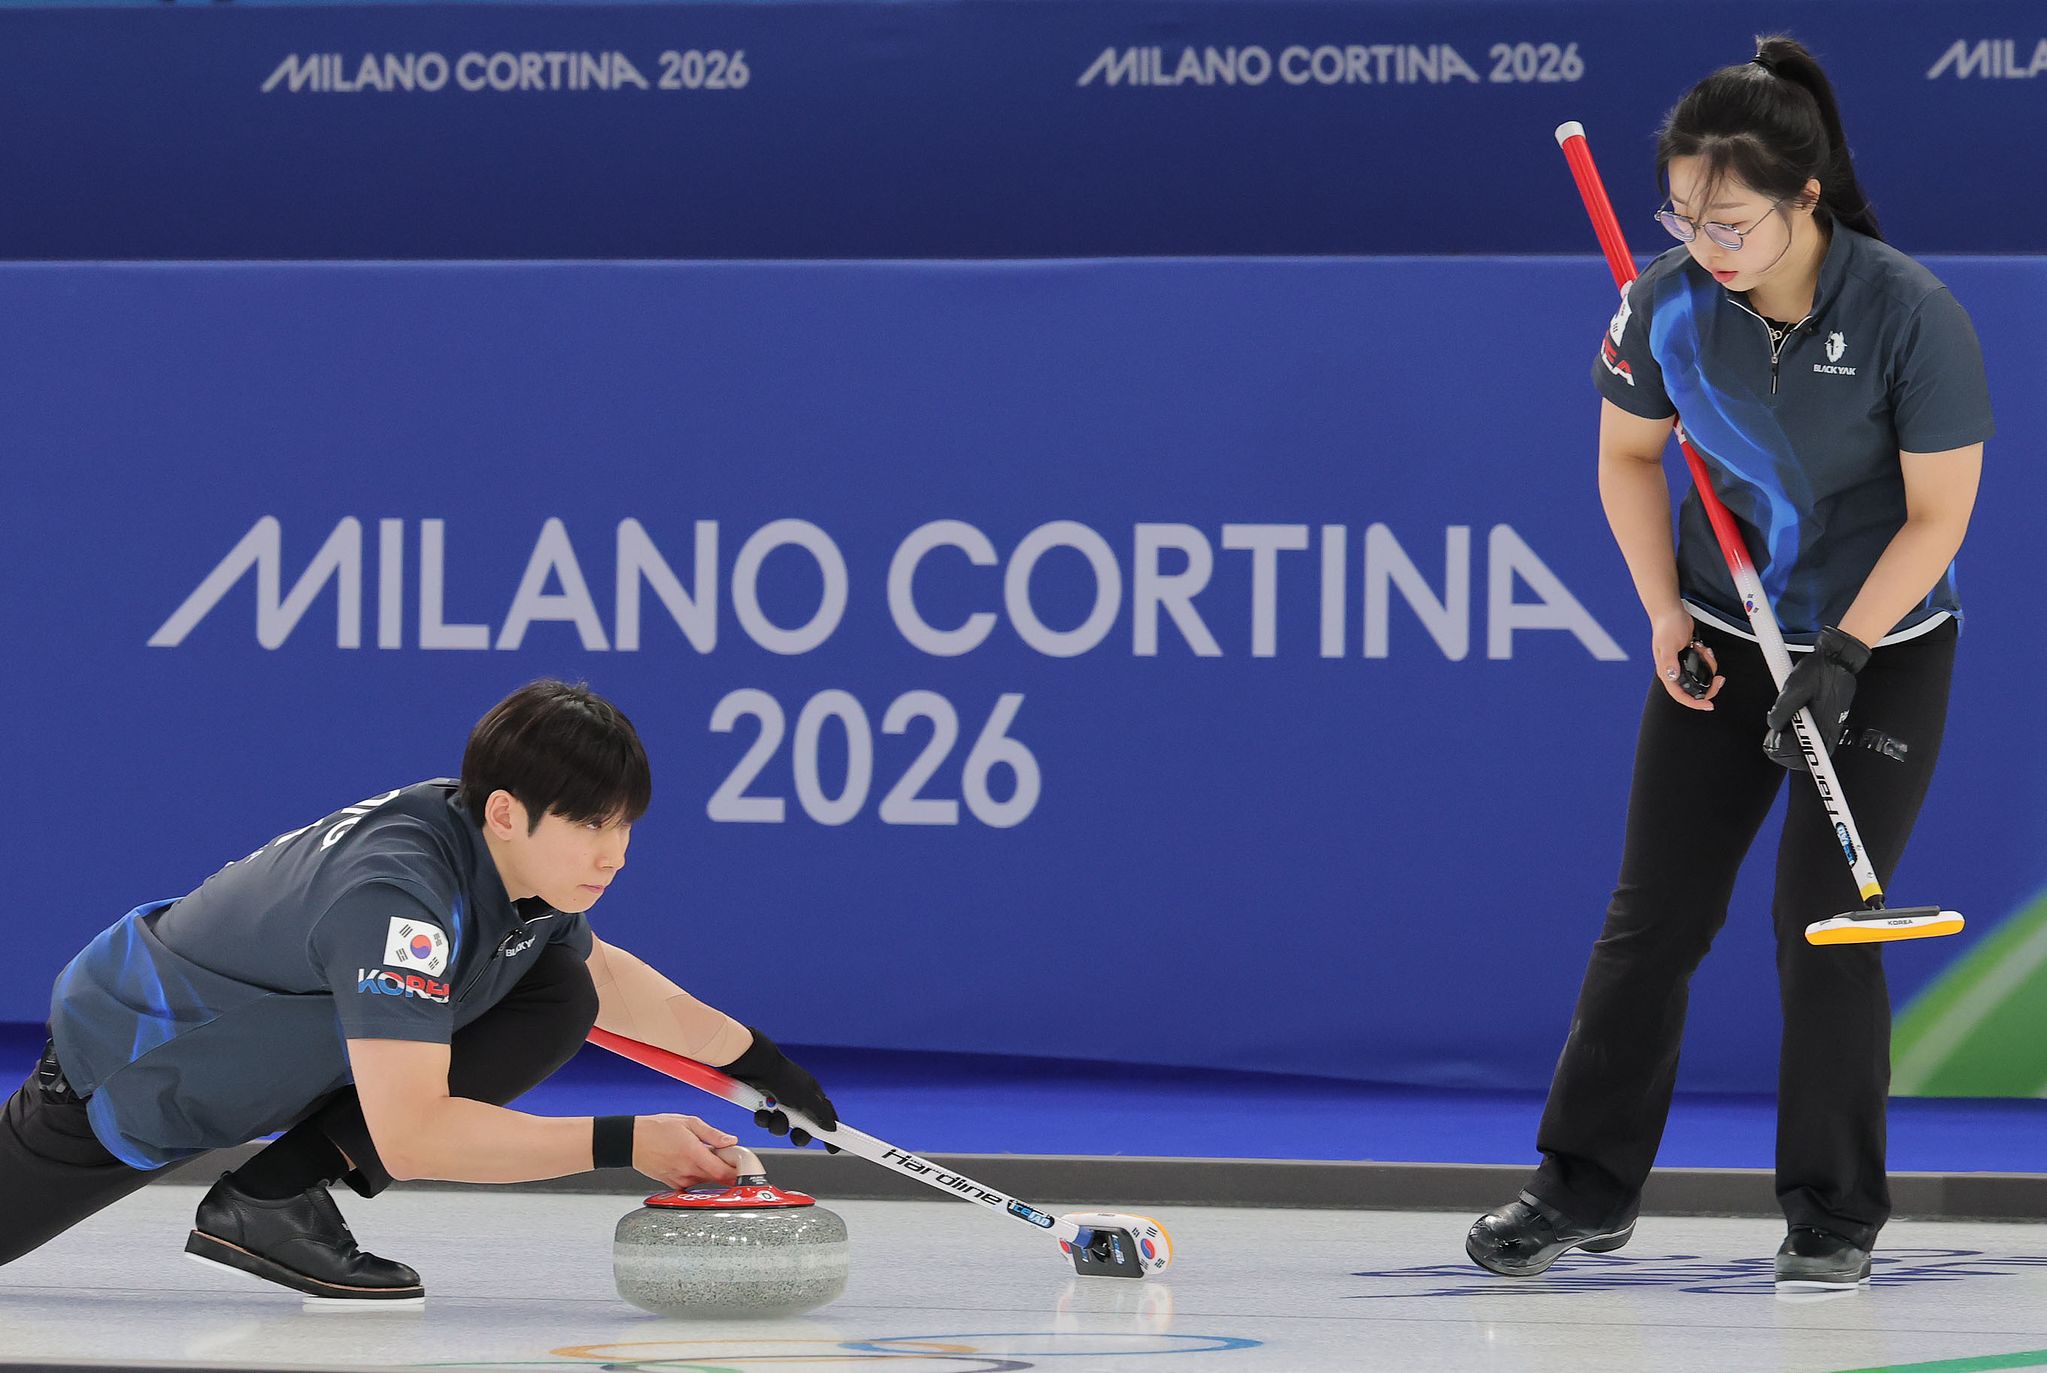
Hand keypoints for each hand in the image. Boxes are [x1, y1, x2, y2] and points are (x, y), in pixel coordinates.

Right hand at [633, 1113, 739, 1189]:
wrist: (631, 1141)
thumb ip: (712, 1134)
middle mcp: (688, 1171)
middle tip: (730, 1159)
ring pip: (705, 1182)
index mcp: (694, 1155)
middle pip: (717, 1179)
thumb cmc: (656, 1129)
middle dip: (727, 1171)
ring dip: (712, 1173)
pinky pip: (692, 1185)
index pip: (723, 1172)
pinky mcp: (672, 1184)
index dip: (737, 1172)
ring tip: (708, 1157)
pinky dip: (698, 1178)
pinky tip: (695, 1166)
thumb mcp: (688, 1122)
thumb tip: (730, 1141)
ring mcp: (680, 1180)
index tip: (742, 1166)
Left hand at [723, 1027, 840, 1150]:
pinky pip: (766, 1121)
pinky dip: (764, 1118)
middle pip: (803, 1127)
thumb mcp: (806, 1098)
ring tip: (774, 1115)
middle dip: (798, 1134)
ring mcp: (780, 1102)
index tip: (832, 1148)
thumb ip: (820, 1115)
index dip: (828, 1132)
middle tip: (796, 1135)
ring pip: (782, 1126)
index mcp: (812, 1095)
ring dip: (778, 1125)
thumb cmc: (785, 1079)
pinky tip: (761, 1111)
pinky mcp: (763, 1104)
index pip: (826, 1116)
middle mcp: (798, 1100)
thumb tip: (832, 1128)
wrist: (756, 1066)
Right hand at [1651, 609, 1722, 710]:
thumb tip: (1671, 676)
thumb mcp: (1667, 645)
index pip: (1680, 695)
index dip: (1694, 703)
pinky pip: (1704, 664)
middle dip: (1709, 685)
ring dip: (1709, 666)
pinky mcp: (1690, 657)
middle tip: (1720, 679)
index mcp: (1667, 672)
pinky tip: (1702, 648)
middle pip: (1694, 689)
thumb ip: (1669, 662)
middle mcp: (1675, 671)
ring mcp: (1683, 664)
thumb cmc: (1666, 627)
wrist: (1671, 612)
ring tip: (1706, 653)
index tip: (1708, 706)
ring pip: (1701, 676)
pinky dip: (1707, 658)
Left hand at [1764, 626, 1870, 769]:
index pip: (1803, 759)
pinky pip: (1804, 738)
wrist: (1837, 661)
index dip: (1784, 754)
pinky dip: (1792, 731)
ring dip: (1785, 738)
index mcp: (1823, 730)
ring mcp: (1825, 731)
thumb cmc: (1820, 672)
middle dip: (1780, 745)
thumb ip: (1782, 711)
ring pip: (1800, 749)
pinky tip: (1789, 717)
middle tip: (1774, 728)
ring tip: (1783, 718)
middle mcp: (1827, 735)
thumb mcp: (1794, 688)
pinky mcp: (1823, 725)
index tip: (1774, 741)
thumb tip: (1774, 725)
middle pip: (1799, 758)